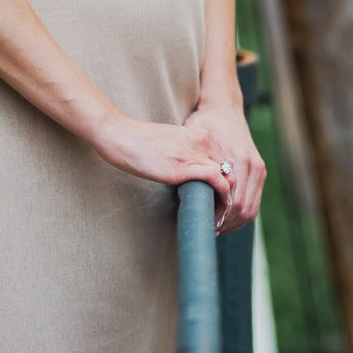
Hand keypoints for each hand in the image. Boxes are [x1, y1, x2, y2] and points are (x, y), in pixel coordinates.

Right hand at [94, 114, 234, 207]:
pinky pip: (217, 182)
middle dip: (231, 195)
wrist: (120, 135)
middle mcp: (202, 141)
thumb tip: (197, 175)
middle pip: (232, 170)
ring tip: (219, 219)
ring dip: (228, 201)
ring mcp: (194, 153)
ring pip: (228, 178)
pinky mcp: (184, 167)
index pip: (228, 160)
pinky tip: (215, 214)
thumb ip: (189, 153)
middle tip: (223, 215)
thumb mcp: (173, 142)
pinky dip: (222, 200)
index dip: (229, 182)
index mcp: (200, 133)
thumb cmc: (140, 141)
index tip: (222, 201)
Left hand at [184, 98, 265, 235]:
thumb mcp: (198, 136)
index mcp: (241, 159)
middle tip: (208, 231)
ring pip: (252, 209)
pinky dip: (240, 214)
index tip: (205, 225)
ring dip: (234, 223)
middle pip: (245, 209)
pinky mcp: (259, 172)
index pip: (234, 201)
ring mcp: (259, 169)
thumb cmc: (207, 122)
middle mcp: (254, 166)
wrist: (225, 107)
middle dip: (227, 224)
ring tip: (215, 229)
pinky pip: (254, 201)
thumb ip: (198, 159)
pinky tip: (225, 219)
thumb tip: (190, 183)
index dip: (220, 217)